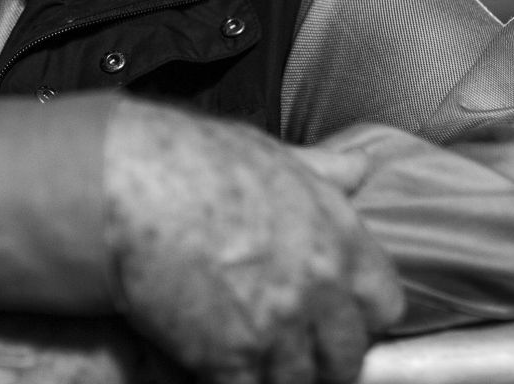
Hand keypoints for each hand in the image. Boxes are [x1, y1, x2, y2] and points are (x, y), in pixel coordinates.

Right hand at [102, 100, 404, 383]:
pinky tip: (211, 366)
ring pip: (300, 380)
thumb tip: (360, 168)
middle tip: (287, 347)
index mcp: (337, 237)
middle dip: (320, 356)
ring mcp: (279, 328)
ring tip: (249, 358)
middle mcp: (320, 288)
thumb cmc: (190, 161)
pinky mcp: (232, 358)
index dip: (356, 314)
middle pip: (346, 355)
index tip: (332, 315)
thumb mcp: (268, 154)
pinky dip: (231, 383)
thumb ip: (321, 171)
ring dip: (276, 374)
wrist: (129, 188)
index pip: (384, 303)